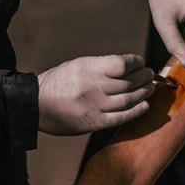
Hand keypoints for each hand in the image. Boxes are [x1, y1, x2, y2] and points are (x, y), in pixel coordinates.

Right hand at [37, 54, 154, 134]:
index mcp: (88, 68)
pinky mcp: (94, 122)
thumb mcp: (77, 65)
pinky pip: (121, 117)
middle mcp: (93, 86)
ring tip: (150, 88)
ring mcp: (95, 105)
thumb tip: (126, 67)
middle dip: (144, 77)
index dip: (136, 63)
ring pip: (129, 98)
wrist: (34, 104)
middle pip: (129, 82)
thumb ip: (100, 66)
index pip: (122, 64)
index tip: (140, 62)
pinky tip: (145, 105)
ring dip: (144, 93)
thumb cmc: (57, 82)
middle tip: (150, 75)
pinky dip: (136, 111)